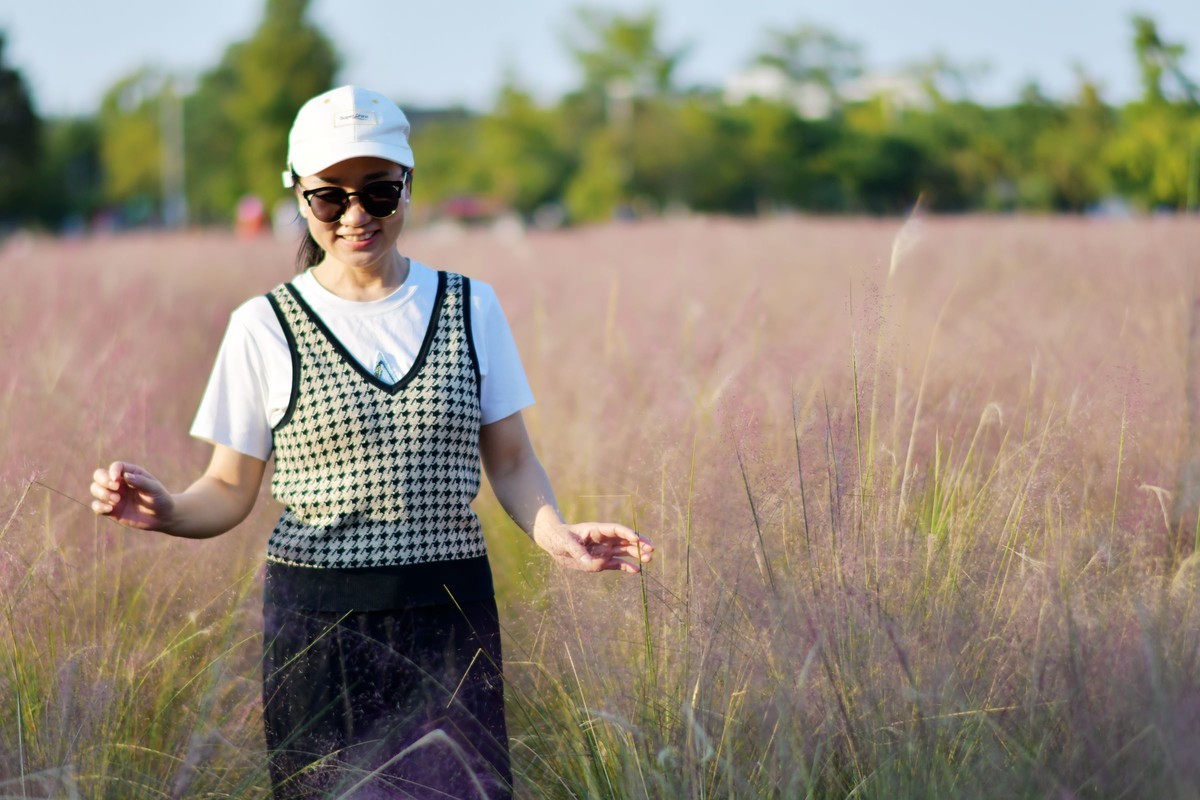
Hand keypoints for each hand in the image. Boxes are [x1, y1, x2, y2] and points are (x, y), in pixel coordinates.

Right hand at [89, 461, 173, 530]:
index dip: (113, 470)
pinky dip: (98, 506)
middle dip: (103, 480)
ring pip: (95, 489)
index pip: (116, 466)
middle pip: (99, 475)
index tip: (117, 478)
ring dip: (102, 493)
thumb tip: (124, 476)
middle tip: (116, 488)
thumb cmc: (160, 498)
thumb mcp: (154, 489)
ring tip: (117, 499)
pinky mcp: (111, 510)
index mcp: (130, 473)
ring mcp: (113, 496)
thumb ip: (141, 482)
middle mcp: (119, 483)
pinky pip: (96, 506)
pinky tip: (110, 509)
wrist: (162, 517)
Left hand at [533, 521, 653, 573]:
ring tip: (649, 559)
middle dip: (638, 543)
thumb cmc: (559, 537)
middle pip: (625, 540)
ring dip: (637, 555)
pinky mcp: (602, 562)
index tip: (637, 538)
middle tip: (651, 548)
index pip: (616, 530)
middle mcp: (604, 540)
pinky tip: (637, 571)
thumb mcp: (565, 542)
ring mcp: (604, 551)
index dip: (627, 533)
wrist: (554, 543)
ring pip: (624, 551)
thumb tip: (588, 561)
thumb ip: (577, 551)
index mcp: (596, 530)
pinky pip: (617, 564)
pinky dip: (627, 567)